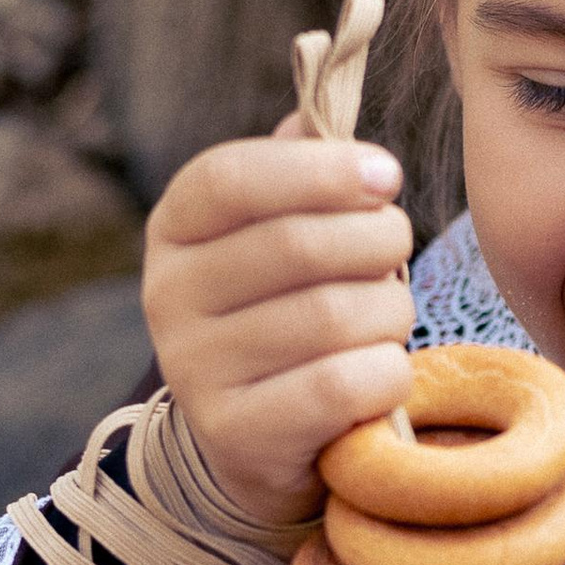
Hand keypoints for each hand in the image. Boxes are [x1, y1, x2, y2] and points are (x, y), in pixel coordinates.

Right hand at [141, 123, 414, 530]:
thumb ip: (296, 173)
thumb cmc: (286, 316)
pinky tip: (380, 374)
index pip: (234, 178)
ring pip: (333, 315)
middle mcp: (166, 297)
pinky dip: (386, 374)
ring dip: (390, 312)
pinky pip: (343, 384)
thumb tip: (317, 118)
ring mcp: (194, 371)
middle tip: (398, 250)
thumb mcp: (277, 239)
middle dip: (378, 240)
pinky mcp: (237, 436)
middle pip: (298, 244)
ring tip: (386, 319)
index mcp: (174, 231)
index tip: (387, 176)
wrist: (260, 446)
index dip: (322, 170)